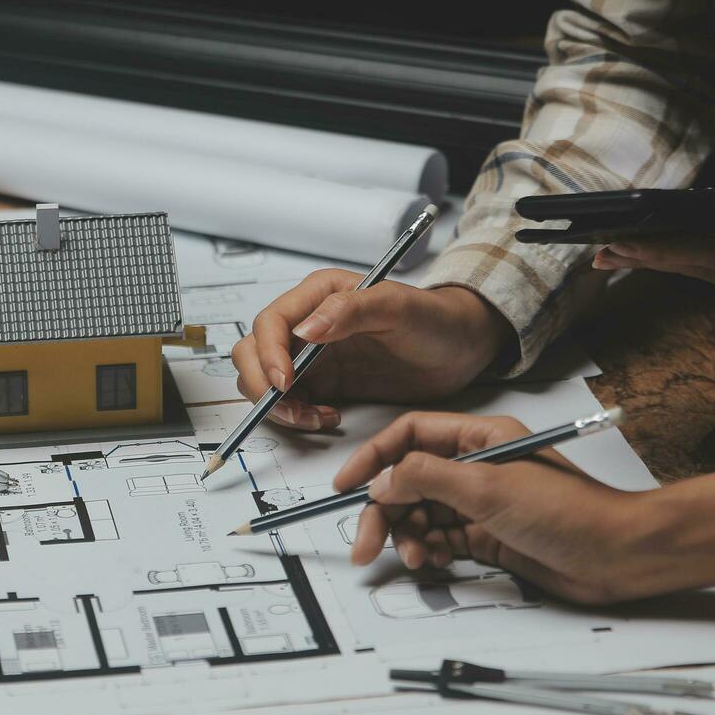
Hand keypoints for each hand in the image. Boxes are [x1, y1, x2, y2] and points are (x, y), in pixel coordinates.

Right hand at [228, 269, 508, 430]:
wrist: (460, 347)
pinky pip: (291, 403)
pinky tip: (328, 418)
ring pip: (265, 382)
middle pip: (253, 353)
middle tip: (292, 409)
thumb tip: (305, 330)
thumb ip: (351, 311)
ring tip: (316, 417)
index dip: (267, 354)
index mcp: (319, 296)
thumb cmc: (435, 318)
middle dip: (263, 385)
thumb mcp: (399, 307)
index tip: (284, 382)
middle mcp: (308, 325)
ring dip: (280, 406)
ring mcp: (314, 357)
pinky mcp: (324, 384)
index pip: (270, 323)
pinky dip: (298, 417)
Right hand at [334, 413, 673, 604]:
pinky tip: (434, 562)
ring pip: (421, 514)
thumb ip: (428, 478)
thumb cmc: (568, 513)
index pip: (411, 435)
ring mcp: (481, 502)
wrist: (616, 556)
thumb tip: (382, 479)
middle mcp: (477, 466)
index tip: (346, 485)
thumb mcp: (489, 488)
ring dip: (408, 536)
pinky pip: (441, 539)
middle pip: (409, 481)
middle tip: (366, 545)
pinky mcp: (487, 536)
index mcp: (480, 437)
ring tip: (417, 558)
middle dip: (384, 512)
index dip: (374, 457)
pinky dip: (430, 551)